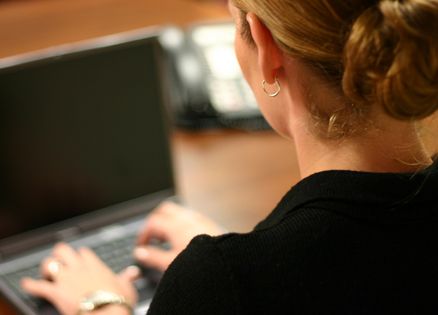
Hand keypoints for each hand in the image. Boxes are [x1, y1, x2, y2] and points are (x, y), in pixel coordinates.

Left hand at [21, 243, 138, 314]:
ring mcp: (66, 279)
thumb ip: (127, 278)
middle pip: (64, 251)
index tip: (80, 259)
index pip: (84, 253)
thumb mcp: (126, 287)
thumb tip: (134, 272)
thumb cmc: (118, 302)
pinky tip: (26, 284)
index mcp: (95, 266)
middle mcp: (79, 268)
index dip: (80, 255)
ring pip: (50, 263)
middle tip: (59, 260)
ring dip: (46, 267)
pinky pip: (38, 286)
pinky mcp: (56, 292)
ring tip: (45, 272)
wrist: (106, 313)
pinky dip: (30, 285)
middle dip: (59, 254)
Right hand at [134, 201, 224, 271]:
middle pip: (165, 210)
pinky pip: (191, 217)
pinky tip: (184, 238)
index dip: (144, 233)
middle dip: (156, 221)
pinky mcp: (209, 223)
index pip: (153, 222)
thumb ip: (153, 257)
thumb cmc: (199, 264)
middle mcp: (186, 218)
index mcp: (174, 225)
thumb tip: (140, 253)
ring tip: (168, 239)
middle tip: (153, 237)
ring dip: (170, 222)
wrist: (224, 263)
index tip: (142, 245)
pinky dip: (182, 223)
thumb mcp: (170, 263)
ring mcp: (199, 219)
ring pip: (179, 212)